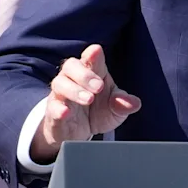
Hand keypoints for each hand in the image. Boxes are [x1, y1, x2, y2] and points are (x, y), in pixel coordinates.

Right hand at [30, 44, 140, 163]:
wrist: (78, 135)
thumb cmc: (98, 113)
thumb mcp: (115, 110)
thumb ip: (123, 104)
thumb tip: (134, 103)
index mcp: (92, 73)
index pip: (90, 57)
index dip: (92, 54)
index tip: (95, 52)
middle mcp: (73, 79)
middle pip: (71, 65)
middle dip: (85, 74)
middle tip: (99, 87)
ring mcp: (61, 95)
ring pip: (60, 83)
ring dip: (74, 90)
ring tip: (88, 99)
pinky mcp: (53, 111)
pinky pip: (52, 106)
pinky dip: (58, 108)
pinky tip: (65, 112)